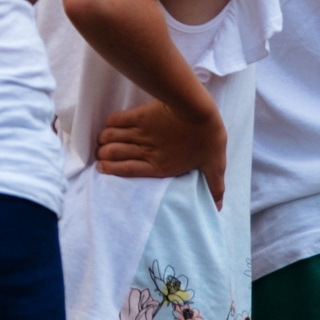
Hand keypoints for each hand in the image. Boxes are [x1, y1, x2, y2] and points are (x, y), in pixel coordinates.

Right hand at [98, 99, 227, 204]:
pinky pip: (116, 120)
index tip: (102, 168)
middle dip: (103, 155)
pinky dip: (109, 123)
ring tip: (101, 142)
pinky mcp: (139, 115)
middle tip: (100, 155)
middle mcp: (146, 150)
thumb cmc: (208, 138)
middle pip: (114, 153)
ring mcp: (140, 132)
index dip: (111, 169)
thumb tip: (218, 208)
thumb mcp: (214, 165)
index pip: (127, 170)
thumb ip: (214, 186)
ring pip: (111, 137)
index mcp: (161, 165)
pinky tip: (109, 125)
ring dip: (103, 140)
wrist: (198, 111)